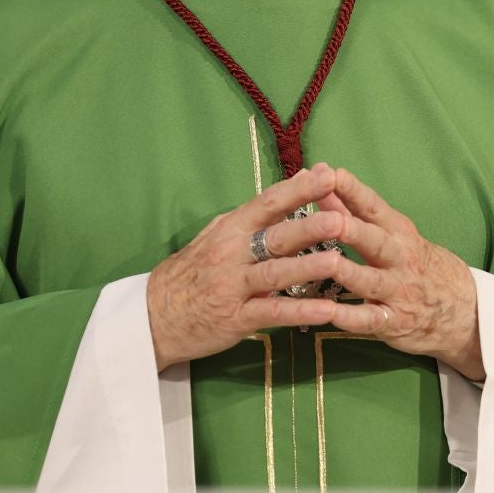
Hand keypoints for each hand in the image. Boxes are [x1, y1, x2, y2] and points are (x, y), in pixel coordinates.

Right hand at [146, 164, 349, 370]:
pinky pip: (272, 312)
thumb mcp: (215, 236)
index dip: (298, 189)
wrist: (153, 316)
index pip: (267, 203)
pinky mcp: (235, 318)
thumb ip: (253, 216)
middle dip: (308, 226)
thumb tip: (291, 187)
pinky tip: (326, 310)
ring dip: (307, 267)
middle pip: (274, 236)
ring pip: (274, 273)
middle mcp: (231, 253)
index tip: (328, 175)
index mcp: (230, 229)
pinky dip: (300, 311)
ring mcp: (233, 286)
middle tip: (340, 217)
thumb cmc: (191, 273)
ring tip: (337, 261)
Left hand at [321, 168, 484, 381]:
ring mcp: (399, 292)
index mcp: (398, 233)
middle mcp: (400, 259)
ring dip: (349, 272)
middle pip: (375, 242)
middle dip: (352, 230)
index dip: (353, 191)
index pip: (374, 208)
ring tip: (327, 264)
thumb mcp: (395, 233)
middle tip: (329, 219)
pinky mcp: (395, 322)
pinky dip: (350, 317)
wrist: (465, 310)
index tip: (330, 174)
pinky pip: (371, 320)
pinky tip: (328, 313)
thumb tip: (322, 182)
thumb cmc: (419, 264)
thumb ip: (354, 210)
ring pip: (371, 281)